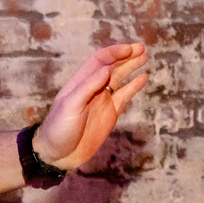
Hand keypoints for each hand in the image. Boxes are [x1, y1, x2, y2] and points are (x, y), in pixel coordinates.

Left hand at [33, 43, 150, 170]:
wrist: (58, 153)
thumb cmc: (59, 127)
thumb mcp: (70, 105)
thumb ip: (88, 87)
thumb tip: (107, 69)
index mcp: (81, 81)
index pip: (100, 60)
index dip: (114, 52)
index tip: (129, 49)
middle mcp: (94, 87)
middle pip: (112, 66)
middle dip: (126, 56)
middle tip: (142, 48)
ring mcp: (103, 100)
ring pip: (120, 78)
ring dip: (131, 67)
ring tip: (145, 58)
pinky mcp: (111, 114)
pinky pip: (124, 96)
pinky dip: (134, 86)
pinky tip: (143, 78)